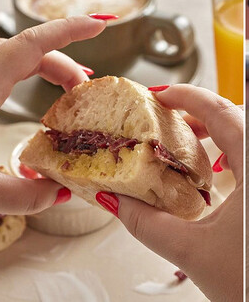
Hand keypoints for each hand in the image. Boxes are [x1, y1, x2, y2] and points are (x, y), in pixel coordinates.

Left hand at [0, 16, 105, 218]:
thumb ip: (26, 195)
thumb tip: (60, 191)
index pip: (33, 44)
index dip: (71, 30)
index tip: (99, 25)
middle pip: (28, 50)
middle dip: (64, 62)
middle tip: (85, 90)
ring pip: (11, 58)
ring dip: (43, 67)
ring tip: (66, 91)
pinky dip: (22, 75)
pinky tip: (27, 96)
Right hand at [96, 85, 242, 301]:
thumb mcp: (191, 253)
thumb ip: (145, 224)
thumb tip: (112, 199)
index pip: (222, 113)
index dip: (187, 96)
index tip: (159, 93)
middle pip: (235, 116)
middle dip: (198, 110)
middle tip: (165, 115)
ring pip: (244, 133)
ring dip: (214, 128)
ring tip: (182, 137)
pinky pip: (248, 153)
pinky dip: (228, 147)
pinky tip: (210, 165)